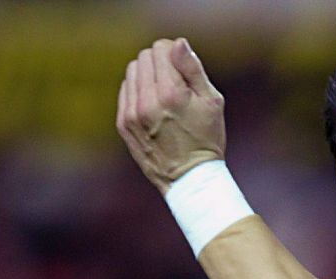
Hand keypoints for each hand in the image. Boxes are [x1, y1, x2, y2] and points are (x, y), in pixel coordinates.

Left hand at [116, 37, 225, 193]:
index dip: (174, 53)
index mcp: (171, 94)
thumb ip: (193, 69)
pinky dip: (139, 91)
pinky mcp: (123, 122)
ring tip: (165, 95)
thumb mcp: (212, 102)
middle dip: (160, 62)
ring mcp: (132, 113)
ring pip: (132, 71)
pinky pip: (126, 90)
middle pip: (144, 57)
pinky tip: (154, 106)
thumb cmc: (206, 138)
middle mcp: (147, 101)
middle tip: (176, 81)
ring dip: (148, 75)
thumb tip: (178, 43)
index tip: (183, 67)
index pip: (160, 49)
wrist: (189, 178)